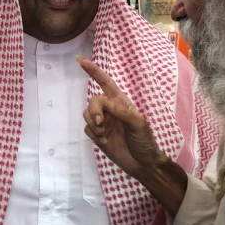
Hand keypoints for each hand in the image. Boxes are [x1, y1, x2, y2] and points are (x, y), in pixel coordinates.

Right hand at [77, 57, 165, 177]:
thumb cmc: (143, 141)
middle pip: (93, 101)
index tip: (81, 61)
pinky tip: (104, 142)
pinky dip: (94, 135)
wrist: (141, 164)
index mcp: (121, 103)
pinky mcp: (98, 135)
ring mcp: (103, 123)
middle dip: (94, 110)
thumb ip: (122, 111)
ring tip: (104, 134)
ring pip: (87, 114)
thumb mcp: (138, 123)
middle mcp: (110, 110)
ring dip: (93, 123)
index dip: (94, 72)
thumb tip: (106, 103)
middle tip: (101, 123)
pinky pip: (87, 128)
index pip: (106, 83)